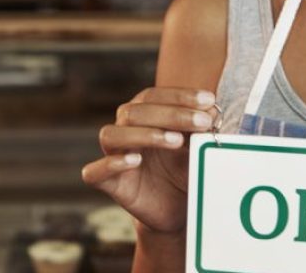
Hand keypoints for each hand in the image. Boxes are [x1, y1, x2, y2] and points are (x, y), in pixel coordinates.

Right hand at [81, 87, 217, 233]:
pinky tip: (135, 160)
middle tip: (202, 123)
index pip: (153, 96)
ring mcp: (113, 156)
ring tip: (176, 141)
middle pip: (134, 112)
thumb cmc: (184, 170)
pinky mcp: (108, 183)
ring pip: (111, 135)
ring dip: (144, 134)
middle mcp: (124, 131)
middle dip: (171, 114)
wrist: (177, 210)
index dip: (180, 96)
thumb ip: (199, 128)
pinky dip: (112, 164)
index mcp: (142, 115)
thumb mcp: (197, 147)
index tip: (209, 101)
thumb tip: (210, 108)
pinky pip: (95, 171)